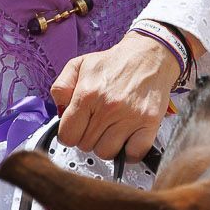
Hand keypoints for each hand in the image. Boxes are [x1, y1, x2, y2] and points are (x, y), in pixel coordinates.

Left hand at [51, 31, 184, 161]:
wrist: (149, 55)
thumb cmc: (113, 62)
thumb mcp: (78, 65)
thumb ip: (60, 87)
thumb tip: (60, 112)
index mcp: (87, 94)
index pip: (67, 136)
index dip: (69, 134)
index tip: (77, 127)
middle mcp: (108, 107)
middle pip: (86, 146)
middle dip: (88, 136)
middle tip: (97, 122)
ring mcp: (130, 117)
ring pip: (107, 153)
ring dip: (107, 145)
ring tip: (111, 129)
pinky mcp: (150, 123)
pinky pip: (134, 154)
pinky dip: (129, 151)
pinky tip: (127, 137)